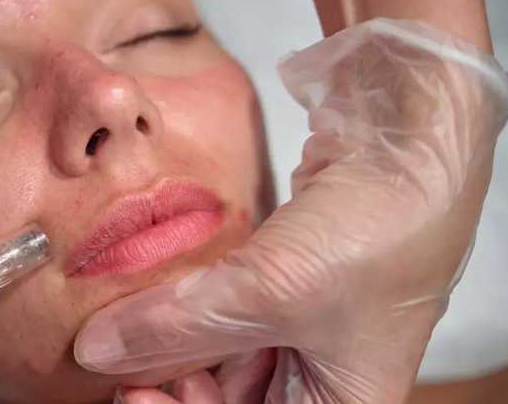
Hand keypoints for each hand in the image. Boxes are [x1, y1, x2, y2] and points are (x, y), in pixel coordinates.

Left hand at [75, 19, 507, 402]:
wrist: (407, 132)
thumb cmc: (380, 227)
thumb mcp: (272, 292)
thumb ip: (180, 326)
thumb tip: (100, 351)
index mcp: (341, 401)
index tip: (131, 389)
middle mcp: (323, 369)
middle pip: (231, 393)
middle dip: (175, 376)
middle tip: (121, 352)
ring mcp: (304, 317)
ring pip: (223, 347)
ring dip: (177, 334)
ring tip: (132, 317)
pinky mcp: (285, 272)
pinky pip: (228, 301)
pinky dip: (194, 298)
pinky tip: (162, 290)